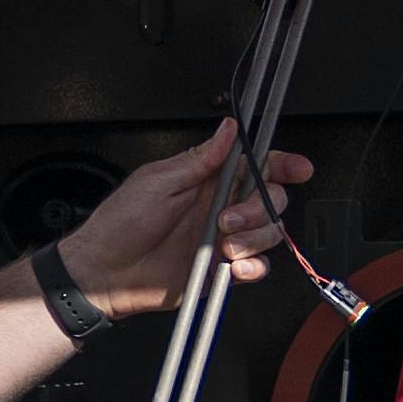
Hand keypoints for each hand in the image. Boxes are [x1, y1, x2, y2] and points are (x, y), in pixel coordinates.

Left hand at [55, 121, 311, 317]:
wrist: (105, 272)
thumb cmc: (121, 223)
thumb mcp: (158, 181)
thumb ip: (199, 160)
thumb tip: (228, 130)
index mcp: (206, 180)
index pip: (256, 166)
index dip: (282, 164)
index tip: (297, 168)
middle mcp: (220, 208)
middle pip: (271, 199)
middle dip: (260, 208)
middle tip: (227, 218)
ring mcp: (224, 239)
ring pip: (270, 233)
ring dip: (254, 238)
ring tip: (224, 244)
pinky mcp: (222, 270)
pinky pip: (257, 267)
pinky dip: (252, 267)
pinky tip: (234, 265)